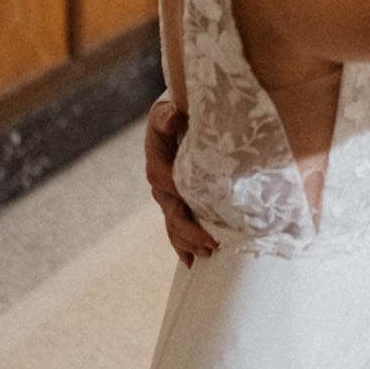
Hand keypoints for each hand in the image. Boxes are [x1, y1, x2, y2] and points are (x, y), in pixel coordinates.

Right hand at [145, 98, 215, 266]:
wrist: (185, 112)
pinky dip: (186, 244)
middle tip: (211, 243)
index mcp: (157, 155)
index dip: (177, 192)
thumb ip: (167, 115)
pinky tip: (194, 261)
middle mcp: (161, 179)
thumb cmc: (182, 107)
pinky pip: (179, 227)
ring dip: (189, 241)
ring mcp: (170, 194)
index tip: (199, 203)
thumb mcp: (170, 106)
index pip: (161, 177)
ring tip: (208, 254)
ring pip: (174, 223)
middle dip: (189, 229)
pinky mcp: (181, 201)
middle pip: (170, 209)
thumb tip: (173, 118)